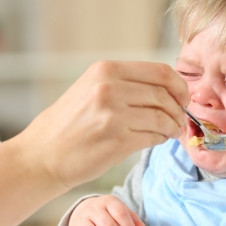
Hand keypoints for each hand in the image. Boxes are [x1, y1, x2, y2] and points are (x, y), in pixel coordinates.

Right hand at [14, 60, 188, 190]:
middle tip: (180, 119)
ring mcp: (113, 114)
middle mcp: (109, 88)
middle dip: (178, 108)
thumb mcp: (91, 89)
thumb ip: (126, 84)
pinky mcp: (117, 140)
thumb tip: (167, 90)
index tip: (183, 97)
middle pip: (164, 94)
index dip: (179, 85)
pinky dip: (161, 138)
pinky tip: (158, 139)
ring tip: (172, 131)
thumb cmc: (69, 124)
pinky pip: (153, 136)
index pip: (159, 71)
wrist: (42, 155)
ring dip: (173, 126)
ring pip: (162, 116)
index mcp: (105, 70)